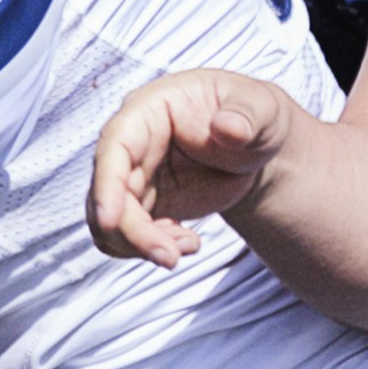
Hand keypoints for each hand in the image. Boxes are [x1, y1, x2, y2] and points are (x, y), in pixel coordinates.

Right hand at [88, 67, 308, 266]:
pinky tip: (188, 243)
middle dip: (133, 232)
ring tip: (189, 246)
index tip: (109, 220)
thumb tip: (229, 128)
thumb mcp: (261, 110)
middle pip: (108, 193)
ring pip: (111, 221)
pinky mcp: (143, 205)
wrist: (255, 148)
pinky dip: (152, 248)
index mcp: (149, 110)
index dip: (106, 183)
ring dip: (142, 245)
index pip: (114, 146)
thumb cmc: (255, 117)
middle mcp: (131, 144)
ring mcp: (133, 177)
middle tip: (171, 257)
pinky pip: (128, 237)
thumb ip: (246, 116)